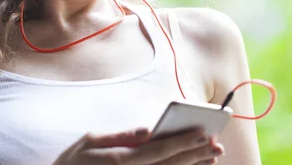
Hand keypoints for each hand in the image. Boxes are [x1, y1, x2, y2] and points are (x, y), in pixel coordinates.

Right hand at [53, 127, 224, 164]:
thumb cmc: (73, 163)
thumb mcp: (89, 141)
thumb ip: (120, 136)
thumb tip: (148, 129)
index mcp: (122, 160)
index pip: (160, 149)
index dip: (183, 141)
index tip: (203, 132)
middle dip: (196, 154)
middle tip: (217, 145)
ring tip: (212, 158)